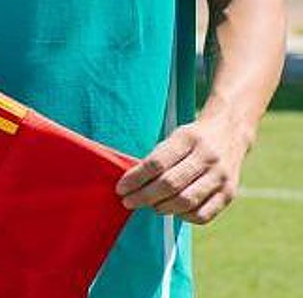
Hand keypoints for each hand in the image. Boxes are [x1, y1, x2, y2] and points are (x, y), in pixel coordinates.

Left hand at [115, 116, 248, 223]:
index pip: (156, 163)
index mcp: (188, 139)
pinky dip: (183, 216)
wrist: (229, 133)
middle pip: (170, 184)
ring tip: (149, 205)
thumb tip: (132, 184)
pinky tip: (173, 210)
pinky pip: (203, 214)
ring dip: (162, 208)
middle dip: (144, 196)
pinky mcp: (229, 194)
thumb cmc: (191, 139)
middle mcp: (207, 157)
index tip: (120, 188)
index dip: (136, 178)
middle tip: (128, 202)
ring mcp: (221, 177)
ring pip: (186, 201)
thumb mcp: (174, 137)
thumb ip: (157, 158)